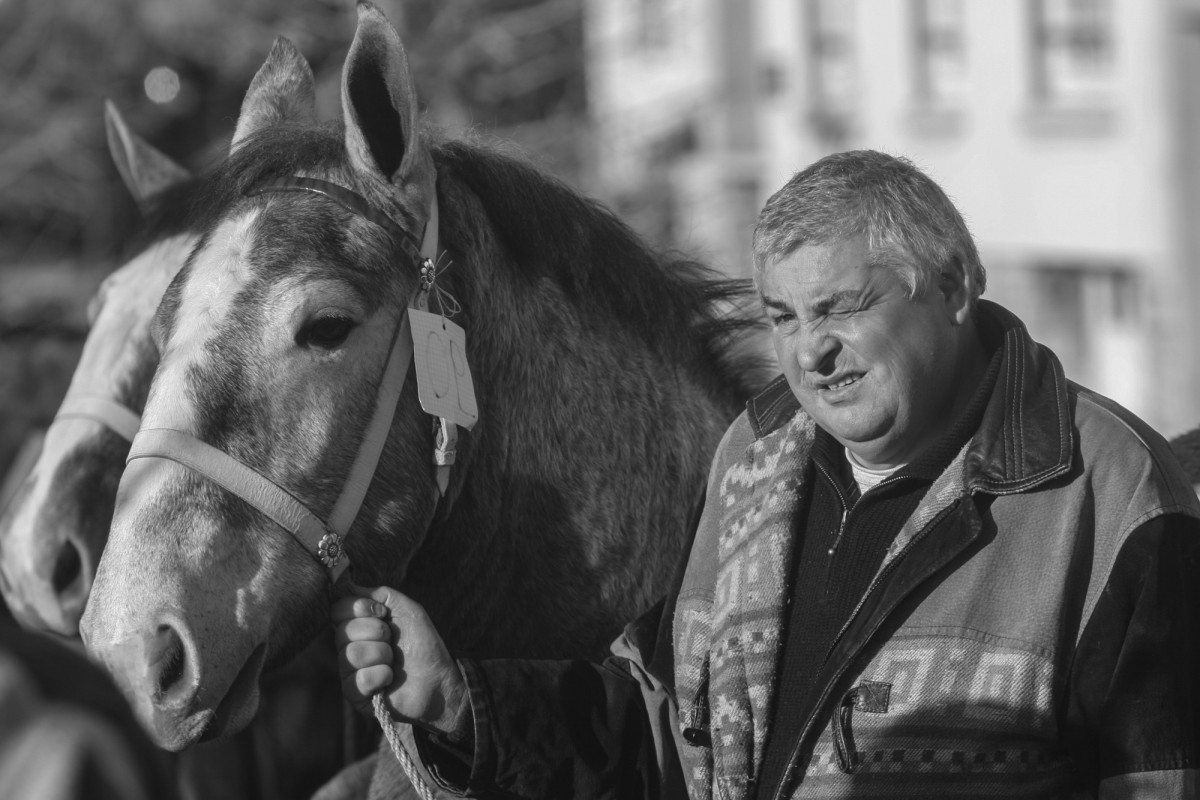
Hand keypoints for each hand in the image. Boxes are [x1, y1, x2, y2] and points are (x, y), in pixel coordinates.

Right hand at [331, 584, 468, 737]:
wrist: (439, 679)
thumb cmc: (423, 645)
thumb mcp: (407, 609)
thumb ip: (380, 594)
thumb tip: (348, 584)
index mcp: (358, 626)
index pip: (337, 610)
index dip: (358, 607)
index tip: (382, 613)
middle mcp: (349, 647)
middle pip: (343, 631)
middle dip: (377, 632)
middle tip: (393, 640)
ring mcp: (350, 672)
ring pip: (352, 654)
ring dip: (382, 654)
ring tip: (394, 662)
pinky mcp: (355, 695)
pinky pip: (358, 679)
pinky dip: (381, 675)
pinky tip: (390, 679)